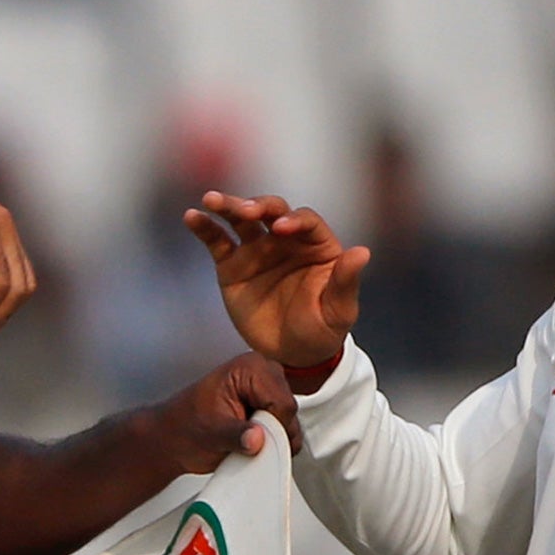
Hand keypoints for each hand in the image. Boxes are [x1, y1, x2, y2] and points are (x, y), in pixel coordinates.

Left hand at [153, 352, 302, 473]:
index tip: (252, 437)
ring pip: (291, 421)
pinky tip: (252, 440)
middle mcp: (264, 372)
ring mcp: (268, 389)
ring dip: (272, 438)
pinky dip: (273, 441)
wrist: (174, 437)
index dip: (271, 427)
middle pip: (289, 411)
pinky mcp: (270, 406)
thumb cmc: (185, 427)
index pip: (282, 402)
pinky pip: (286, 428)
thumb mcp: (211, 433)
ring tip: (245, 439)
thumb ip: (236, 435)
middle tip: (245, 438)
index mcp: (250, 367)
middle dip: (272, 432)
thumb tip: (257, 439)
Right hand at [183, 192, 368, 368]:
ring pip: (241, 220)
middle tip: (246, 212)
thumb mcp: (339, 310)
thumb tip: (362, 252)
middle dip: (258, 206)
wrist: (293, 355)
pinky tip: (192, 217)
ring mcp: (257, 250)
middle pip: (272, 211)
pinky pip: (217, 241)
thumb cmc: (323, 329)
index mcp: (316, 245)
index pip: (305, 221)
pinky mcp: (232, 265)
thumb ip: (346, 281)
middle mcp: (285, 240)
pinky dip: (204, 228)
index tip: (281, 228)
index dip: (294, 220)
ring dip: (228, 206)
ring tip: (210, 200)